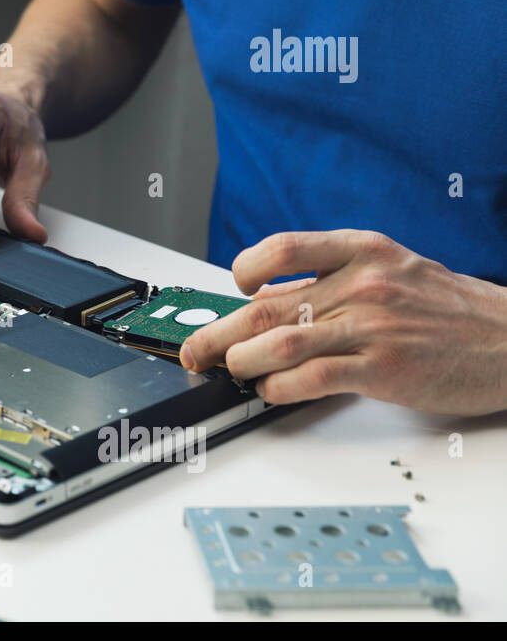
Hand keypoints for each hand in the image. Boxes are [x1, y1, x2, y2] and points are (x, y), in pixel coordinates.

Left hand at [181, 230, 506, 415]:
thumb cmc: (447, 308)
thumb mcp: (392, 270)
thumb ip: (333, 279)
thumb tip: (267, 301)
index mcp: (360, 250)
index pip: (282, 248)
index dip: (244, 269)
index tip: (232, 288)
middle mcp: (362, 283)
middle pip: (266, 306)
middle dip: (219, 333)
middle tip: (195, 349)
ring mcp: (372, 326)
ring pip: (281, 342)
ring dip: (243, 363)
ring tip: (232, 372)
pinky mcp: (383, 369)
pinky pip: (311, 378)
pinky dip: (278, 388)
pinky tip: (271, 391)